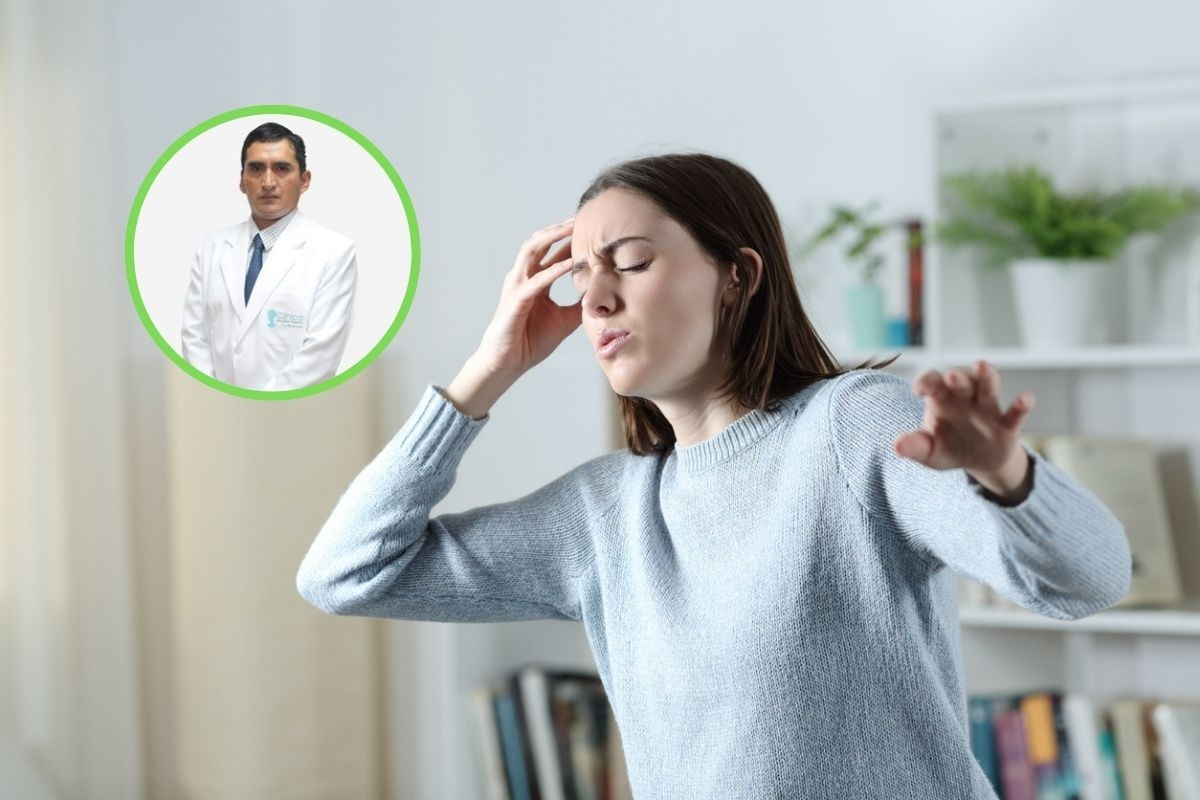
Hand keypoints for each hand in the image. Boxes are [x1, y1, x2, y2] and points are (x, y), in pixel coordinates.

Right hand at [473, 217, 581, 375]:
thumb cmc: (529, 342)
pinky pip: (535, 281)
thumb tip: (603, 299)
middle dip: (560, 228)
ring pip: (531, 251)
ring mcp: (517, 286)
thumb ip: (579, 306)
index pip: (552, 252)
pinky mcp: (515, 301)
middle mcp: (523, 278)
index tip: (591, 229)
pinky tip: (570, 264)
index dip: (570, 240)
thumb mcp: (564, 321)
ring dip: (552, 238)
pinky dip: (553, 270)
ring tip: (572, 228)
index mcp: (535, 281)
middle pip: (540, 242)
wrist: (507, 364)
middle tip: (582, 217)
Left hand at [894, 361, 1034, 490]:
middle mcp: (965, 398)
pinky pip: (1015, 414)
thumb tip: (896, 446)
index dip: (926, 382)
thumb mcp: (929, 451)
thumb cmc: (949, 448)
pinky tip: (1026, 398)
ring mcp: (987, 409)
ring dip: (986, 377)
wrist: (979, 462)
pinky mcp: (1007, 426)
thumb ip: (915, 446)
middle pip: (962, 380)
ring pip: (988, 387)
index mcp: (941, 399)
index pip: (932, 382)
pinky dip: (1021, 406)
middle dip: (957, 378)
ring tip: (983, 366)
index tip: (919, 390)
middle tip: (952, 377)